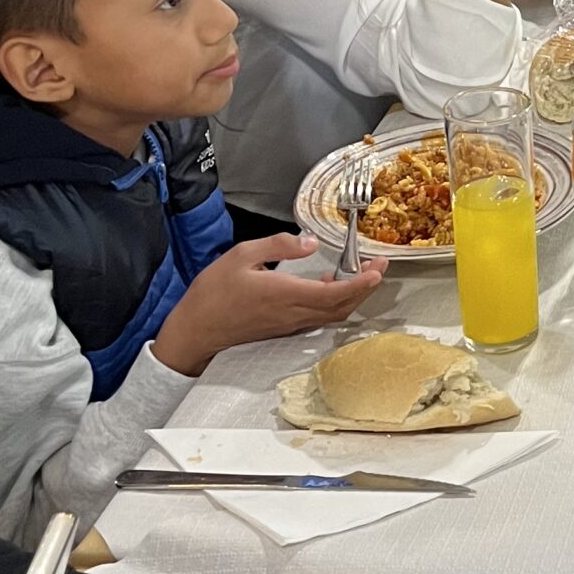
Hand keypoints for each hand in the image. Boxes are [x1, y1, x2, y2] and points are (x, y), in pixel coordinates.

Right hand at [152, 234, 386, 377]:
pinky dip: (333, 302)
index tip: (377, 270)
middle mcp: (293, 313)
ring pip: (332, 313)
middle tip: (378, 267)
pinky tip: (329, 285)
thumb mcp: (242, 255)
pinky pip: (317, 316)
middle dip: (365, 287)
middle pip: (341, 306)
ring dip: (351, 296)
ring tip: (360, 273)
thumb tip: (309, 242)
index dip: (361, 284)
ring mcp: (289, 323)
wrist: (196, 331)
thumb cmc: (213, 294)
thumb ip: (279, 245)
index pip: (335, 293)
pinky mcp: (283, 327)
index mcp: (285, 294)